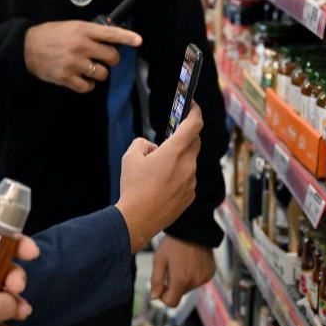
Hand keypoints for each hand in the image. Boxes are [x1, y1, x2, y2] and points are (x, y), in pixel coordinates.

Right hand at [23, 21, 141, 93]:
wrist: (26, 48)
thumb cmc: (49, 35)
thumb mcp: (70, 26)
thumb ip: (89, 32)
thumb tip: (109, 38)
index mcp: (82, 30)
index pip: (110, 33)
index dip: (127, 37)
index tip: (138, 40)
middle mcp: (81, 46)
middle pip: (112, 57)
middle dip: (111, 60)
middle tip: (103, 59)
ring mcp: (74, 63)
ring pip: (102, 74)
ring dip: (99, 74)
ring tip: (89, 69)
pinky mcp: (67, 78)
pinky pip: (88, 87)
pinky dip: (88, 85)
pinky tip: (82, 80)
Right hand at [115, 105, 202, 252]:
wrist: (137, 219)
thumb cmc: (133, 187)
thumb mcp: (130, 157)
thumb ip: (142, 143)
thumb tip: (153, 148)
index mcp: (175, 151)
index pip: (194, 124)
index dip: (196, 111)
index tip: (193, 105)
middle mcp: (188, 165)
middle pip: (194, 142)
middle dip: (186, 136)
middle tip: (172, 137)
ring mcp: (191, 181)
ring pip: (188, 162)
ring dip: (178, 160)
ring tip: (158, 170)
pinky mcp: (190, 196)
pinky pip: (187, 179)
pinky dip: (178, 176)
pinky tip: (161, 186)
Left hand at [150, 236, 215, 307]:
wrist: (193, 228)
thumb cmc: (173, 243)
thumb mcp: (159, 259)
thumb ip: (155, 280)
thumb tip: (154, 298)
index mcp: (181, 280)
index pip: (171, 302)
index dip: (164, 296)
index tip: (161, 284)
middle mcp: (195, 281)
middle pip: (180, 293)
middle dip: (173, 285)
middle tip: (171, 267)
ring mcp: (204, 277)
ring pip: (189, 287)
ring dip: (183, 279)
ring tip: (181, 261)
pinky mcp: (210, 272)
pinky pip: (199, 280)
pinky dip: (193, 274)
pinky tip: (191, 261)